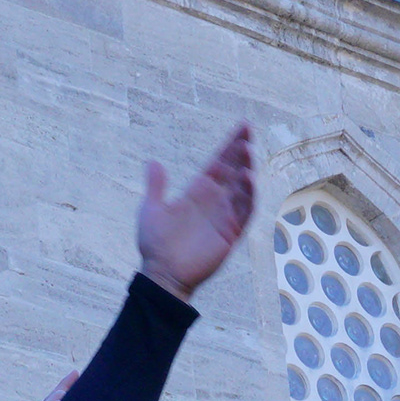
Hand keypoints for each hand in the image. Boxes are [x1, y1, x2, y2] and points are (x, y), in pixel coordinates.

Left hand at [137, 123, 257, 302]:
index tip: (243, 127)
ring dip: (246, 170)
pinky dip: (248, 197)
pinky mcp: (230, 233)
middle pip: (233, 170)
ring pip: (241, 188)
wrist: (161, 273)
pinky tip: (249, 180)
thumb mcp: (151, 209)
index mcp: (198, 191)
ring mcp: (224, 216)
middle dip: (241, 152)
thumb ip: (156, 186)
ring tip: (247, 153)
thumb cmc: (155, 243)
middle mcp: (214, 200)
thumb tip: (153, 161)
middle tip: (247, 133)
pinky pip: (244, 212)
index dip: (231, 145)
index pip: (219, 162)